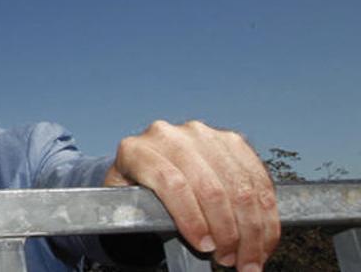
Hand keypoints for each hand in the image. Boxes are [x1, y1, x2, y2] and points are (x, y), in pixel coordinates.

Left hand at [105, 120, 279, 270]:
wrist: (149, 168)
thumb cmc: (135, 192)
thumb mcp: (126, 205)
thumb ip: (140, 215)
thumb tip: (173, 234)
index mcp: (137, 150)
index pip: (171, 183)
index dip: (192, 219)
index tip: (203, 247)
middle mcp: (170, 136)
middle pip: (211, 188)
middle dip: (227, 232)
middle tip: (229, 261)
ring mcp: (203, 135)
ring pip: (240, 186)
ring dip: (252, 230)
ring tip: (248, 258)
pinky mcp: (231, 141)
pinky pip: (258, 179)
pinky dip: (267, 215)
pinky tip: (263, 239)